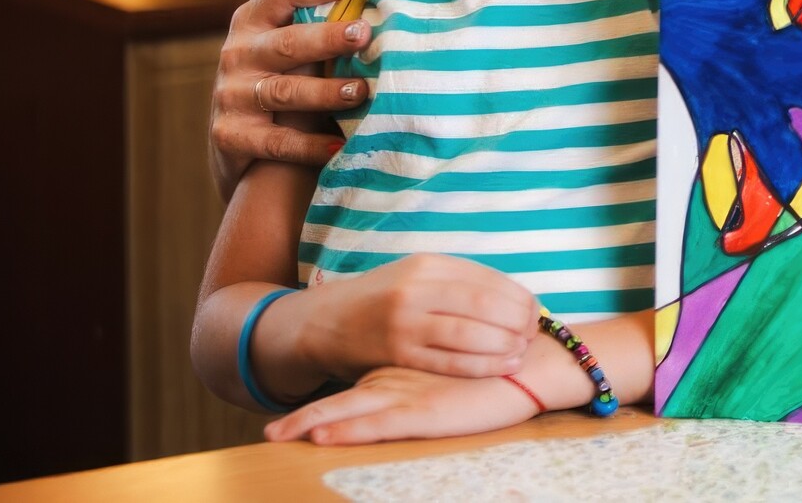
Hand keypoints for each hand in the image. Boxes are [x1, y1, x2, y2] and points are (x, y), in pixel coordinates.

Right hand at [211, 0, 373, 197]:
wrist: (237, 142)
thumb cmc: (282, 76)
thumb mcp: (290, 42)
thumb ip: (319, 18)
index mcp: (254, 19)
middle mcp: (238, 53)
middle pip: (287, 43)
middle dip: (327, 38)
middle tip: (364, 34)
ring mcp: (232, 95)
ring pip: (285, 92)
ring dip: (326, 92)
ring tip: (361, 91)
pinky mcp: (232, 136)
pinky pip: (278, 142)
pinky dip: (309, 146)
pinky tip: (339, 146)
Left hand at [265, 366, 537, 445]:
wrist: (532, 364)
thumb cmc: (496, 367)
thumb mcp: (454, 369)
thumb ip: (429, 369)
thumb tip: (406, 378)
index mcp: (403, 366)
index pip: (353, 382)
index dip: (317, 400)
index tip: (284, 420)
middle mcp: (399, 377)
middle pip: (341, 396)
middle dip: (302, 417)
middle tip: (268, 433)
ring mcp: (409, 393)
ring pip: (350, 410)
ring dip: (311, 423)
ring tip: (276, 436)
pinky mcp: (424, 412)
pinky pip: (377, 425)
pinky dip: (347, 431)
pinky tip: (320, 437)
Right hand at [291, 255, 539, 382]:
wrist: (325, 322)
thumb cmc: (382, 299)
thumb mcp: (417, 276)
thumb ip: (458, 282)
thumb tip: (512, 295)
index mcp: (427, 264)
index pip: (487, 278)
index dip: (518, 295)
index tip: (536, 309)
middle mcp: (417, 288)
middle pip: (484, 304)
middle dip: (517, 320)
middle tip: (533, 332)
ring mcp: (405, 321)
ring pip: (470, 333)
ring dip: (505, 344)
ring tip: (522, 349)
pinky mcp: (397, 353)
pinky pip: (450, 361)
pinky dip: (482, 364)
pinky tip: (504, 365)